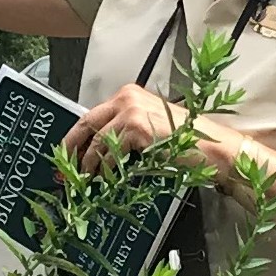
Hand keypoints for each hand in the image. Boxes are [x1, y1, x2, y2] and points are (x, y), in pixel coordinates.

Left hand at [61, 83, 187, 172]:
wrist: (212, 147)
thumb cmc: (188, 141)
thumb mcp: (150, 127)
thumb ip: (125, 131)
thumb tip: (99, 150)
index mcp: (129, 95)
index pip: (94, 115)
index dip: (77, 136)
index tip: (68, 153)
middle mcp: (127, 98)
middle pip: (87, 123)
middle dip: (71, 147)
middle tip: (63, 168)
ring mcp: (130, 112)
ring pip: (96, 141)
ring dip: (88, 164)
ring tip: (85, 180)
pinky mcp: (135, 128)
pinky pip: (109, 152)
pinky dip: (104, 168)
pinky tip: (104, 178)